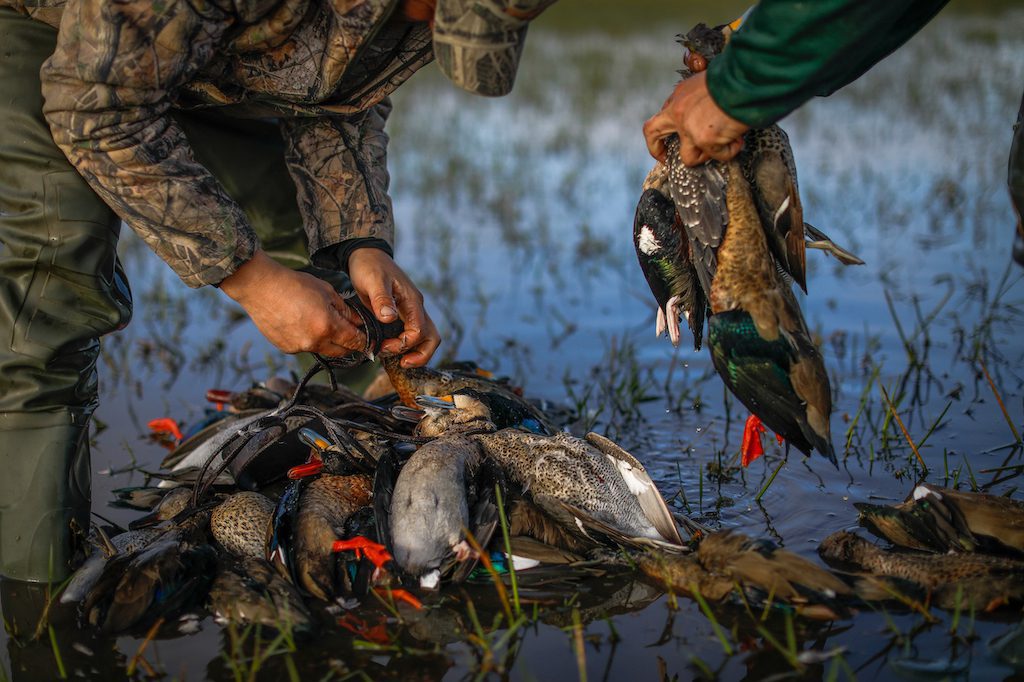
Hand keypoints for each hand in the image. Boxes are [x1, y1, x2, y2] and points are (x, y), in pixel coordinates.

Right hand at [219, 250, 367, 355]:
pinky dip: (310, 340)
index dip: (365, 342)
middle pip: (341, 352)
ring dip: (329, 342)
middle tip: (352, 335)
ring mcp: (299, 347)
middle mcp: (314, 341)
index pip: (355, 342)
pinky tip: (304, 324)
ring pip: (323, 350)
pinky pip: (306, 348)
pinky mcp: (286, 349)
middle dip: (349, 344)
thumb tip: (358, 322)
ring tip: (324, 324)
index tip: (370, 342)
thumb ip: (345, 310)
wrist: (261, 287)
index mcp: (327, 326)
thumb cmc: (294, 284)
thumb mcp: (327, 292)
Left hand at [347, 248, 440, 366]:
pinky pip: (412, 334)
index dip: (404, 344)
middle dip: (420, 355)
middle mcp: (416, 308)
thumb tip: (390, 318)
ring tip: (395, 359)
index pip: (420, 330)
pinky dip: (405, 346)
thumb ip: (381, 299)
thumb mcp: (373, 280)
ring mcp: (411, 311)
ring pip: (425, 338)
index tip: (385, 346)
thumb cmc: (369, 266)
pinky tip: (388, 349)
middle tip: (401, 363)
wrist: (367, 254)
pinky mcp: (403, 314)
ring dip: (414, 353)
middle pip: (432, 338)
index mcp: (412, 301)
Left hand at [643, 71, 748, 166]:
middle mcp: (679, 111)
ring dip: (706, 157)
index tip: (674, 136)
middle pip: (652, 132)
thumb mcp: (711, 80)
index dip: (671, 127)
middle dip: (656, 149)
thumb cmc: (737, 75)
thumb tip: (712, 111)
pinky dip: (731, 150)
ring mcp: (689, 127)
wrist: (748, 77)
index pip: (665, 114)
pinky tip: (740, 139)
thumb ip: (702, 98)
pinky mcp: (705, 140)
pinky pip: (719, 156)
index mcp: (680, 94)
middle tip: (663, 159)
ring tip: (724, 146)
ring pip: (688, 157)